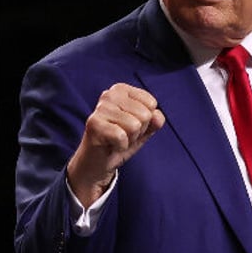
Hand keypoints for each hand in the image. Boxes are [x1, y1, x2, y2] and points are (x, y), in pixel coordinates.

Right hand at [67, 83, 164, 206]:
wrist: (98, 162)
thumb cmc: (120, 142)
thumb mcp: (143, 130)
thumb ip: (155, 121)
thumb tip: (157, 116)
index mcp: (121, 90)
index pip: (151, 104)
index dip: (146, 121)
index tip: (130, 126)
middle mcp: (109, 95)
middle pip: (144, 114)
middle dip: (138, 131)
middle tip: (123, 135)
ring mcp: (100, 108)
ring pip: (134, 125)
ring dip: (129, 139)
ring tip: (116, 139)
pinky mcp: (93, 123)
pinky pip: (121, 136)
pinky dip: (120, 146)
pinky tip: (111, 145)